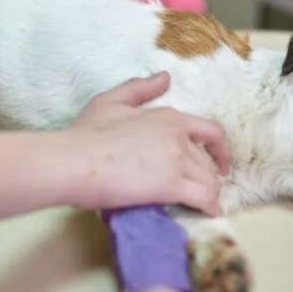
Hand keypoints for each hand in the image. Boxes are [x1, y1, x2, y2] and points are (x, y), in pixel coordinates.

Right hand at [66, 72, 229, 215]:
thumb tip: (165, 77)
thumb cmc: (85, 133)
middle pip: (209, 161)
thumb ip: (140, 88)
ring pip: (209, 180)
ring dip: (210, 194)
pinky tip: (208, 214)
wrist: (73, 160)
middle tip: (202, 190)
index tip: (219, 162)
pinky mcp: (171, 186)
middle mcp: (179, 136)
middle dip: (209, 177)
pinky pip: (203, 198)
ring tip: (204, 205)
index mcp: (168, 117)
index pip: (210, 132)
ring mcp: (177, 160)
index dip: (220, 149)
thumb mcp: (110, 101)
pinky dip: (210, 207)